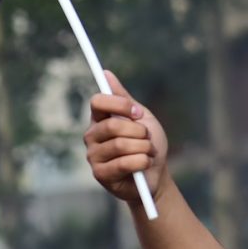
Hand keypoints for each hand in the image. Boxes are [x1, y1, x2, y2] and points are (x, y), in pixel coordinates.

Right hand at [85, 71, 168, 204]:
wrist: (156, 175)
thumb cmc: (147, 144)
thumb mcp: (141, 118)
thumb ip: (123, 98)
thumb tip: (106, 73)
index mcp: (99, 119)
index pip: (98, 101)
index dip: (121, 105)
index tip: (138, 113)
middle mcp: (91, 136)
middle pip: (112, 124)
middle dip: (138, 132)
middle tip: (147, 138)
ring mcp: (93, 156)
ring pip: (120, 144)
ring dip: (143, 148)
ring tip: (148, 153)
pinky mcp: (100, 174)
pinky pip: (123, 163)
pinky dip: (142, 162)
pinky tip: (144, 164)